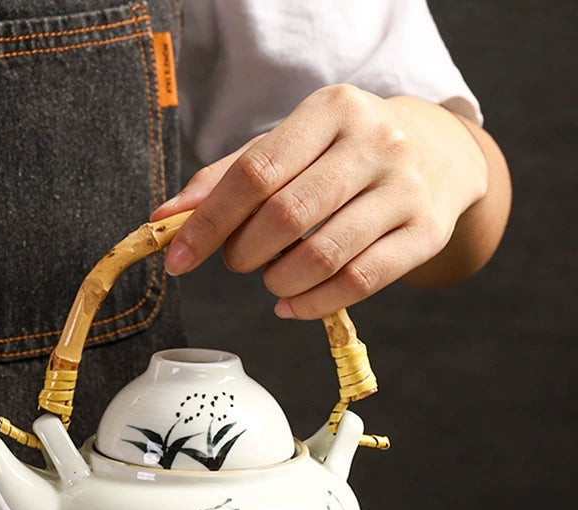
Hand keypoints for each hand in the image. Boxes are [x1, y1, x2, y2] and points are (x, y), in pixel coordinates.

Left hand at [153, 84, 491, 318]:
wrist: (438, 155)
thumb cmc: (343, 155)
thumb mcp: (289, 147)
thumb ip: (226, 179)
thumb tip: (165, 218)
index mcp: (332, 110)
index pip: (255, 173)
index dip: (208, 223)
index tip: (177, 258)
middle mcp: (376, 143)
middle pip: (286, 216)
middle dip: (244, 253)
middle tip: (238, 261)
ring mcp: (406, 189)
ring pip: (324, 255)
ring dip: (278, 282)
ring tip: (270, 279)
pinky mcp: (425, 233)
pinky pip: (359, 283)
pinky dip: (313, 304)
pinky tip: (291, 304)